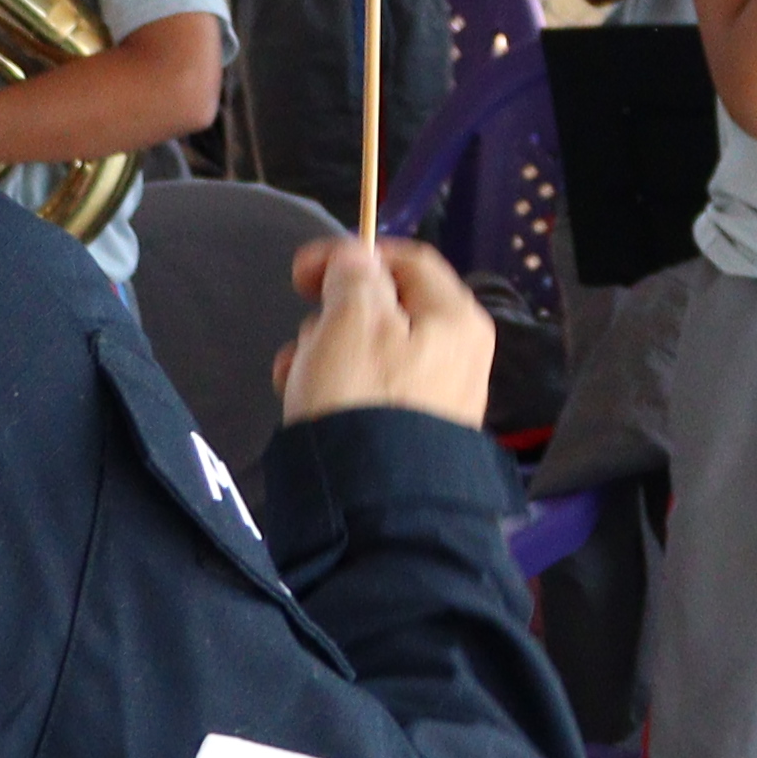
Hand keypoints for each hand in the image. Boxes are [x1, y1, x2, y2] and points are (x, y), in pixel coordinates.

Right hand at [279, 233, 496, 429]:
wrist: (371, 502)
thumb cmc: (361, 397)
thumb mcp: (350, 319)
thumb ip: (353, 275)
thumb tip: (357, 257)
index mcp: (455, 318)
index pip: (406, 260)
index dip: (352, 255)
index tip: (302, 273)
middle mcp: (458, 353)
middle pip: (386, 307)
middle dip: (333, 315)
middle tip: (307, 335)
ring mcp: (437, 395)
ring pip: (369, 349)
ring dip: (325, 353)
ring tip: (299, 377)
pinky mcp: (410, 429)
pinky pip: (370, 389)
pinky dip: (336, 387)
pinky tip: (306, 401)